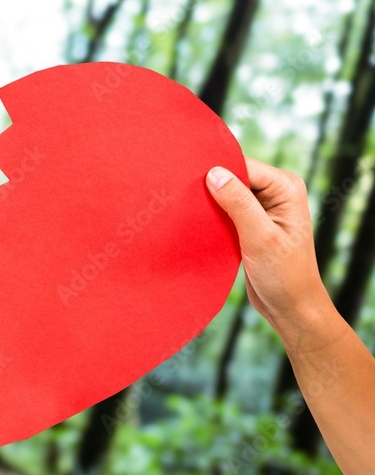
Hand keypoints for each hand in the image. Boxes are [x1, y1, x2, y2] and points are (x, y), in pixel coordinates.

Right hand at [206, 158, 336, 348]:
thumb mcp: (260, 238)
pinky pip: (225, 209)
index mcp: (287, 187)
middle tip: (183, 198)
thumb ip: (238, 204)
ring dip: (209, 203)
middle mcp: (277, 192)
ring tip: (187, 211)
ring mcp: (263, 207)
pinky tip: (197, 223)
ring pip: (226, 193)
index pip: (244, 166)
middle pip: (234, 176)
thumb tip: (213, 173)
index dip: (217, 171)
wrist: (290, 308)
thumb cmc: (285, 276)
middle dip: (211, 186)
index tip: (188, 181)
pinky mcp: (250, 222)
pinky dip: (211, 215)